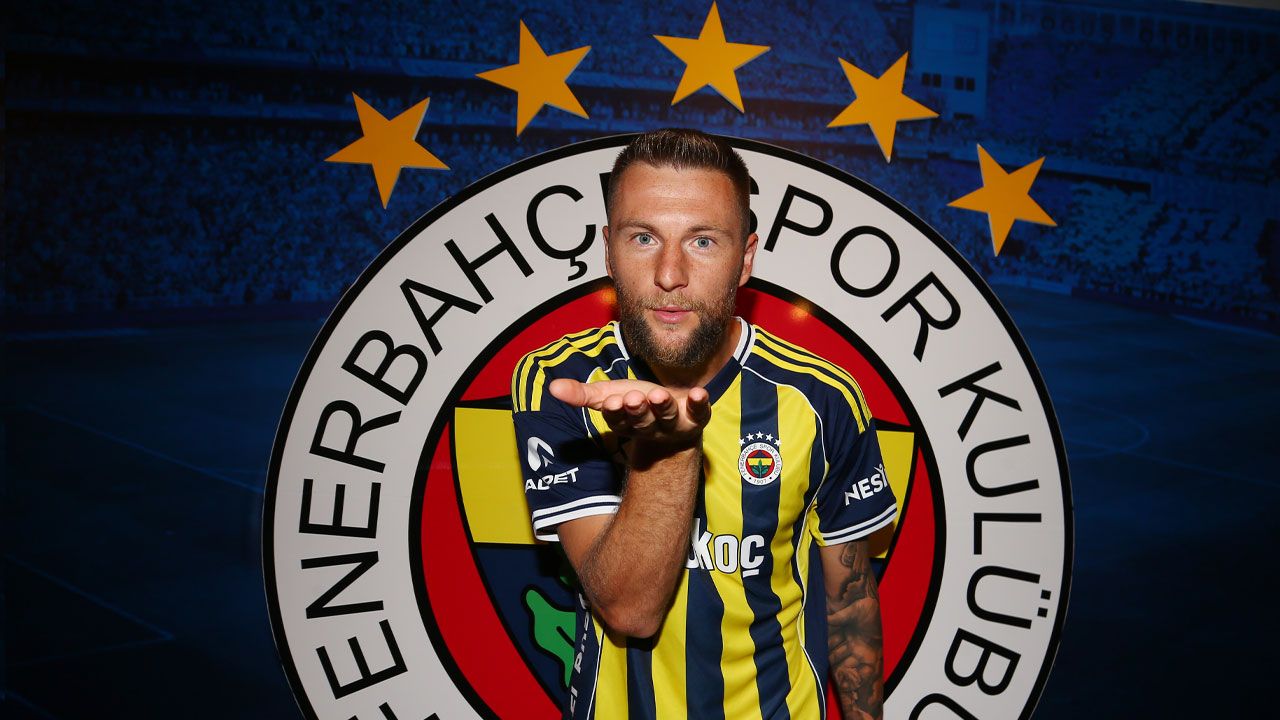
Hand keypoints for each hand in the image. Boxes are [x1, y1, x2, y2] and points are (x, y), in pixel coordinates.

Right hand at [549, 378, 710, 450]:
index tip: (612, 402)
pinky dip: (699, 403)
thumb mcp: (608, 396)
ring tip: (660, 396)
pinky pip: (699, 411)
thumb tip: (552, 387)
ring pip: (667, 417)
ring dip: (663, 408)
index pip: (617, 419)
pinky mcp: (696, 417)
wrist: (675, 415)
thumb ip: (582, 394)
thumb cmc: (637, 403)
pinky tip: (699, 393)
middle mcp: (650, 427)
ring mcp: (674, 424)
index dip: (615, 412)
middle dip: (638, 411)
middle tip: (633, 399)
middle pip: (642, 421)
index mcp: (626, 423)